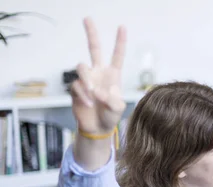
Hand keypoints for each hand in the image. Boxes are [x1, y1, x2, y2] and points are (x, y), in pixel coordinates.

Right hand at [70, 18, 126, 133]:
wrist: (98, 128)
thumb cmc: (111, 116)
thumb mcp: (118, 109)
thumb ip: (112, 100)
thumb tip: (98, 92)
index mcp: (113, 75)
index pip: (117, 56)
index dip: (120, 42)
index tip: (122, 27)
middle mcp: (99, 73)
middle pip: (94, 49)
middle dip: (91, 34)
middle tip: (87, 18)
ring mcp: (87, 80)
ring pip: (81, 68)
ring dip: (86, 80)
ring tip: (93, 95)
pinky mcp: (76, 88)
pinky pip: (76, 85)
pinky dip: (82, 95)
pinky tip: (88, 104)